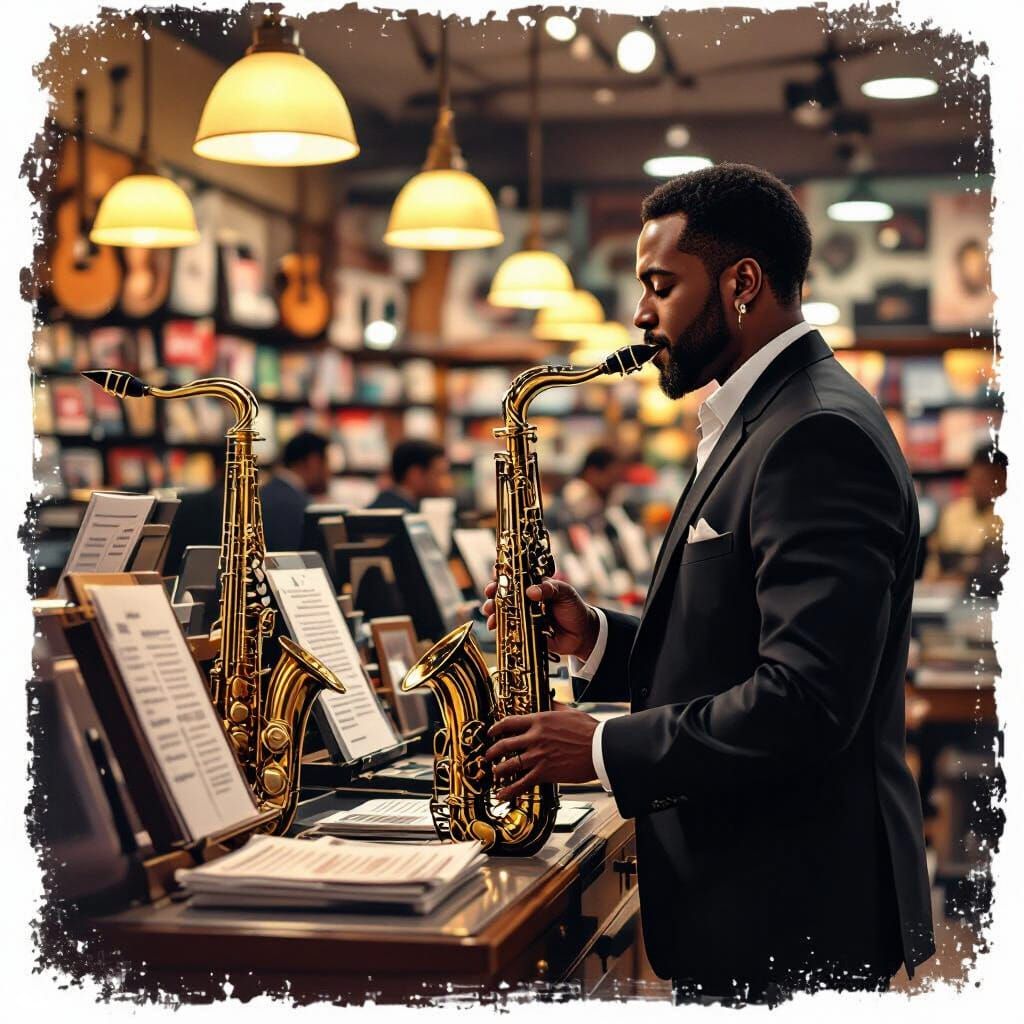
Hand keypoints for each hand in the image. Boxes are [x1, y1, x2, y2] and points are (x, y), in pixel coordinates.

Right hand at [481, 577, 598, 660]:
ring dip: (493, 611)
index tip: (496, 577)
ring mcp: (523, 615)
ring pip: (502, 611)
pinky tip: (494, 628)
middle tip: (489, 595)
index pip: (515, 577)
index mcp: (535, 586)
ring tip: (490, 613)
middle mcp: (526, 600)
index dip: (503, 575)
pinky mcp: (523, 631)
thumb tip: (531, 591)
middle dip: (493, 594)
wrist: (582, 635)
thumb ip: (550, 589)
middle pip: (504, 594)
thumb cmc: (574, 608)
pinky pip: (508, 628)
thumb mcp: (565, 593)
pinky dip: (498, 628)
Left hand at [485, 708, 598, 801]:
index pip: (510, 723)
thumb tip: (548, 699)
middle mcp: (535, 738)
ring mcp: (538, 756)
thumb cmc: (589, 730)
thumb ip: (555, 706)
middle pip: (505, 744)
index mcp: (539, 721)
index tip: (491, 732)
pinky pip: (522, 783)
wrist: (600, 748)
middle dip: (492, 751)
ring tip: (495, 773)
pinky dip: (510, 790)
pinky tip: (502, 794)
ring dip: (498, 770)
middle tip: (488, 755)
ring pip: (509, 765)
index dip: (496, 728)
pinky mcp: (545, 773)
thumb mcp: (569, 712)